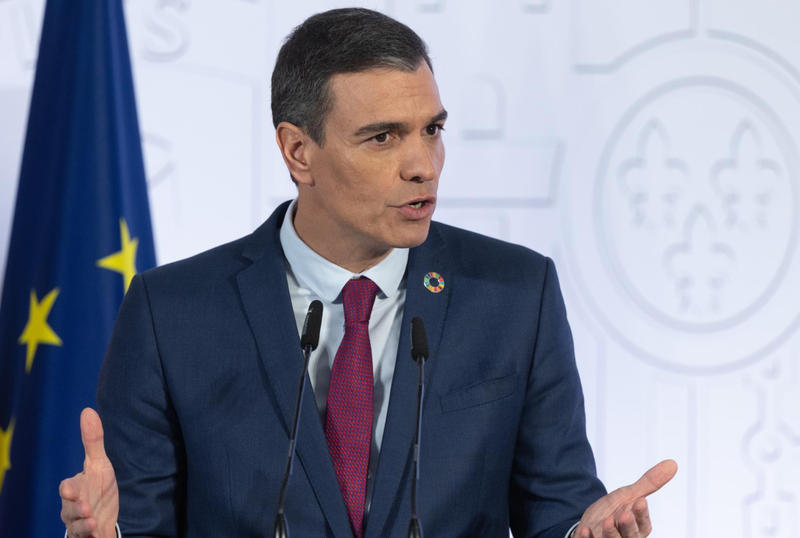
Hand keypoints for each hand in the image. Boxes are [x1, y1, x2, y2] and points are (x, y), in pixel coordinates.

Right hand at [59, 408, 118, 537]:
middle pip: (69, 508)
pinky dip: (88, 536)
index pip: (68, 487)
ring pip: (74, 526)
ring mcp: (78, 523)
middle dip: (75, 508)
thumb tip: (87, 410)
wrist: (104, 518)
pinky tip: (97, 533)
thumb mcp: (100, 464)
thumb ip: (93, 441)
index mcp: (76, 488)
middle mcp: (73, 507)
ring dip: (82, 524)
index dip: (69, 489)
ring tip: (93, 522)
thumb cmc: (99, 488)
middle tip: (85, 507)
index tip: (70, 489)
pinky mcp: (85, 536)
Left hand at [574, 459, 677, 537]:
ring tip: (607, 520)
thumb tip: (673, 463)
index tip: (640, 501)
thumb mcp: (629, 495)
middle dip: (628, 526)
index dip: (642, 514)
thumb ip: (649, 483)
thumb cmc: (615, 511)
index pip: (643, 523)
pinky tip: (585, 530)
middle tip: (625, 514)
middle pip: (630, 536)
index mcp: (638, 527)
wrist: (593, 524)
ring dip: (610, 533)